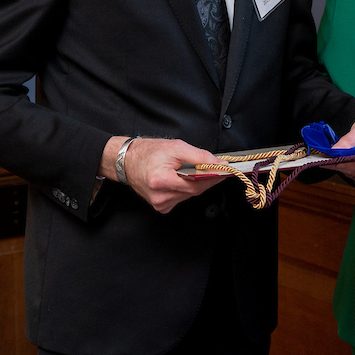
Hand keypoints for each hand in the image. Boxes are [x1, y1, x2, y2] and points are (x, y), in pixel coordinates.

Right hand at [101, 136, 223, 213]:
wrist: (127, 161)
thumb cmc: (148, 152)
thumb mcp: (176, 147)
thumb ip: (199, 156)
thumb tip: (219, 164)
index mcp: (161, 180)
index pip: (196, 184)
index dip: (213, 178)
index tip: (226, 171)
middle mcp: (160, 196)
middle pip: (194, 191)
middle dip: (207, 179)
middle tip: (218, 169)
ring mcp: (160, 204)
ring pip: (189, 195)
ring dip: (196, 184)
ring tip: (194, 170)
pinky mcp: (161, 207)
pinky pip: (181, 198)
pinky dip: (186, 189)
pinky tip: (181, 179)